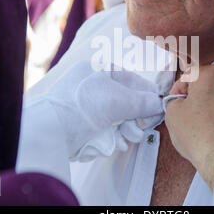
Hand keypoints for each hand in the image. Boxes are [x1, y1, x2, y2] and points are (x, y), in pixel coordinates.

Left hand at [24, 61, 163, 160]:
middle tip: (145, 126)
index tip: (158, 107)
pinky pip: (105, 129)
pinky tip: (117, 143)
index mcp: (99, 70)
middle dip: (136, 116)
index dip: (147, 94)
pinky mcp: (82, 124)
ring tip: (130, 137)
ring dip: (127, 129)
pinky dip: (113, 136)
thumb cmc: (85, 105)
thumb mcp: (119, 100)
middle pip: (125, 101)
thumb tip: (161, 104)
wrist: (52, 130)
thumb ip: (144, 101)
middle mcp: (93, 85)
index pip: (132, 79)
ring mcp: (86, 106)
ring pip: (117, 117)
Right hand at [165, 65, 213, 190]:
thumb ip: (175, 99)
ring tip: (213, 121)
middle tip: (195, 112)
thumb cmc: (199, 136)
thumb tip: (180, 101)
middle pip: (211, 81)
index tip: (178, 101)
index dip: (180, 89)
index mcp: (210, 74)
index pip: (190, 75)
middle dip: (203, 93)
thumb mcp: (172, 114)